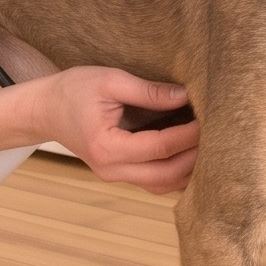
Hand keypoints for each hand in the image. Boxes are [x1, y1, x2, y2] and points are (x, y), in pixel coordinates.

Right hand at [32, 67, 198, 192]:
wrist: (45, 109)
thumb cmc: (73, 90)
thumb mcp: (109, 80)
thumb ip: (148, 91)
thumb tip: (186, 95)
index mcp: (107, 148)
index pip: (160, 147)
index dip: (189, 135)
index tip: (211, 118)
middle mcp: (112, 170)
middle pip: (167, 176)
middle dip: (196, 158)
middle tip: (220, 136)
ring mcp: (116, 176)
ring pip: (163, 185)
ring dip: (190, 169)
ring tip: (212, 145)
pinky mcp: (121, 174)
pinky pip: (156, 181)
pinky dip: (177, 171)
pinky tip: (193, 152)